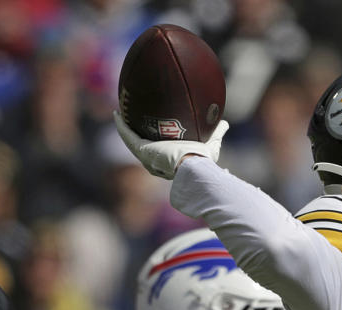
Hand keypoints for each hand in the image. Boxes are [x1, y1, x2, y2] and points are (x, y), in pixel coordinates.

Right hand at [113, 110, 228, 179]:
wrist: (192, 164)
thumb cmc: (203, 159)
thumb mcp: (212, 143)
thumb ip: (217, 133)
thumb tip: (224, 122)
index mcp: (170, 162)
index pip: (161, 152)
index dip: (157, 143)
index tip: (156, 133)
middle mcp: (156, 162)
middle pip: (144, 146)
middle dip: (139, 135)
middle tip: (135, 122)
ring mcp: (147, 157)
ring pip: (132, 141)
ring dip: (126, 128)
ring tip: (121, 115)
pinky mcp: (140, 151)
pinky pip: (128, 136)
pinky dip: (122, 125)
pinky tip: (117, 113)